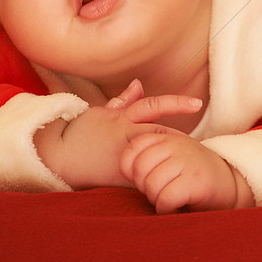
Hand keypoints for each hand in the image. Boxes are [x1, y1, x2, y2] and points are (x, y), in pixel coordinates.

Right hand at [34, 80, 201, 189]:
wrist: (58, 157)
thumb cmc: (81, 133)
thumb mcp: (101, 112)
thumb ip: (122, 100)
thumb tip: (139, 83)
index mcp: (122, 117)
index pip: (154, 105)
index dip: (177, 103)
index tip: (197, 103)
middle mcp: (126, 134)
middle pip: (160, 131)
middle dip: (182, 137)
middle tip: (202, 141)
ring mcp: (125, 155)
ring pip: (154, 152)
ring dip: (172, 154)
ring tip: (192, 159)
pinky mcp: (121, 175)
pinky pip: (143, 173)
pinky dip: (157, 173)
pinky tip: (171, 177)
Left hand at [121, 132, 254, 212]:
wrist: (230, 184)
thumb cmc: (192, 175)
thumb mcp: (172, 156)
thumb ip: (150, 156)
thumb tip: (121, 170)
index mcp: (167, 137)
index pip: (133, 148)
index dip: (130, 169)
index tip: (144, 179)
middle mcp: (176, 144)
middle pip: (139, 169)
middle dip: (143, 187)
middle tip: (158, 192)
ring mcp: (186, 161)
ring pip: (152, 184)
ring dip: (156, 199)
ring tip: (168, 199)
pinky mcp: (195, 181)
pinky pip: (166, 198)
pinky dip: (166, 208)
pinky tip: (175, 207)